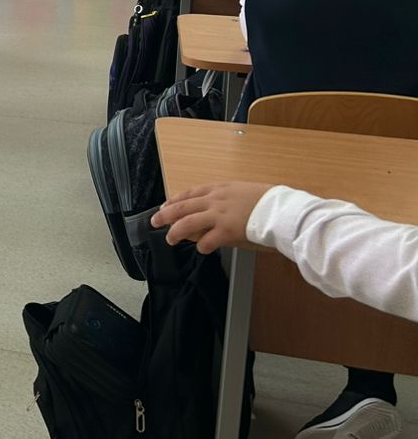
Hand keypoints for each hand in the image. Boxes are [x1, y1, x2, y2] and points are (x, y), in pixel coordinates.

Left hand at [151, 182, 273, 252]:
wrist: (283, 210)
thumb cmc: (270, 201)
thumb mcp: (245, 192)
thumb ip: (228, 199)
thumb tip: (215, 209)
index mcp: (221, 188)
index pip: (190, 193)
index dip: (175, 200)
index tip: (165, 205)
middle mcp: (216, 200)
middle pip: (182, 206)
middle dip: (166, 215)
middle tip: (155, 221)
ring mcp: (219, 215)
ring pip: (187, 223)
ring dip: (175, 232)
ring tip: (170, 239)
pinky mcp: (226, 230)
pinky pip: (206, 240)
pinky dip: (201, 246)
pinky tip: (201, 249)